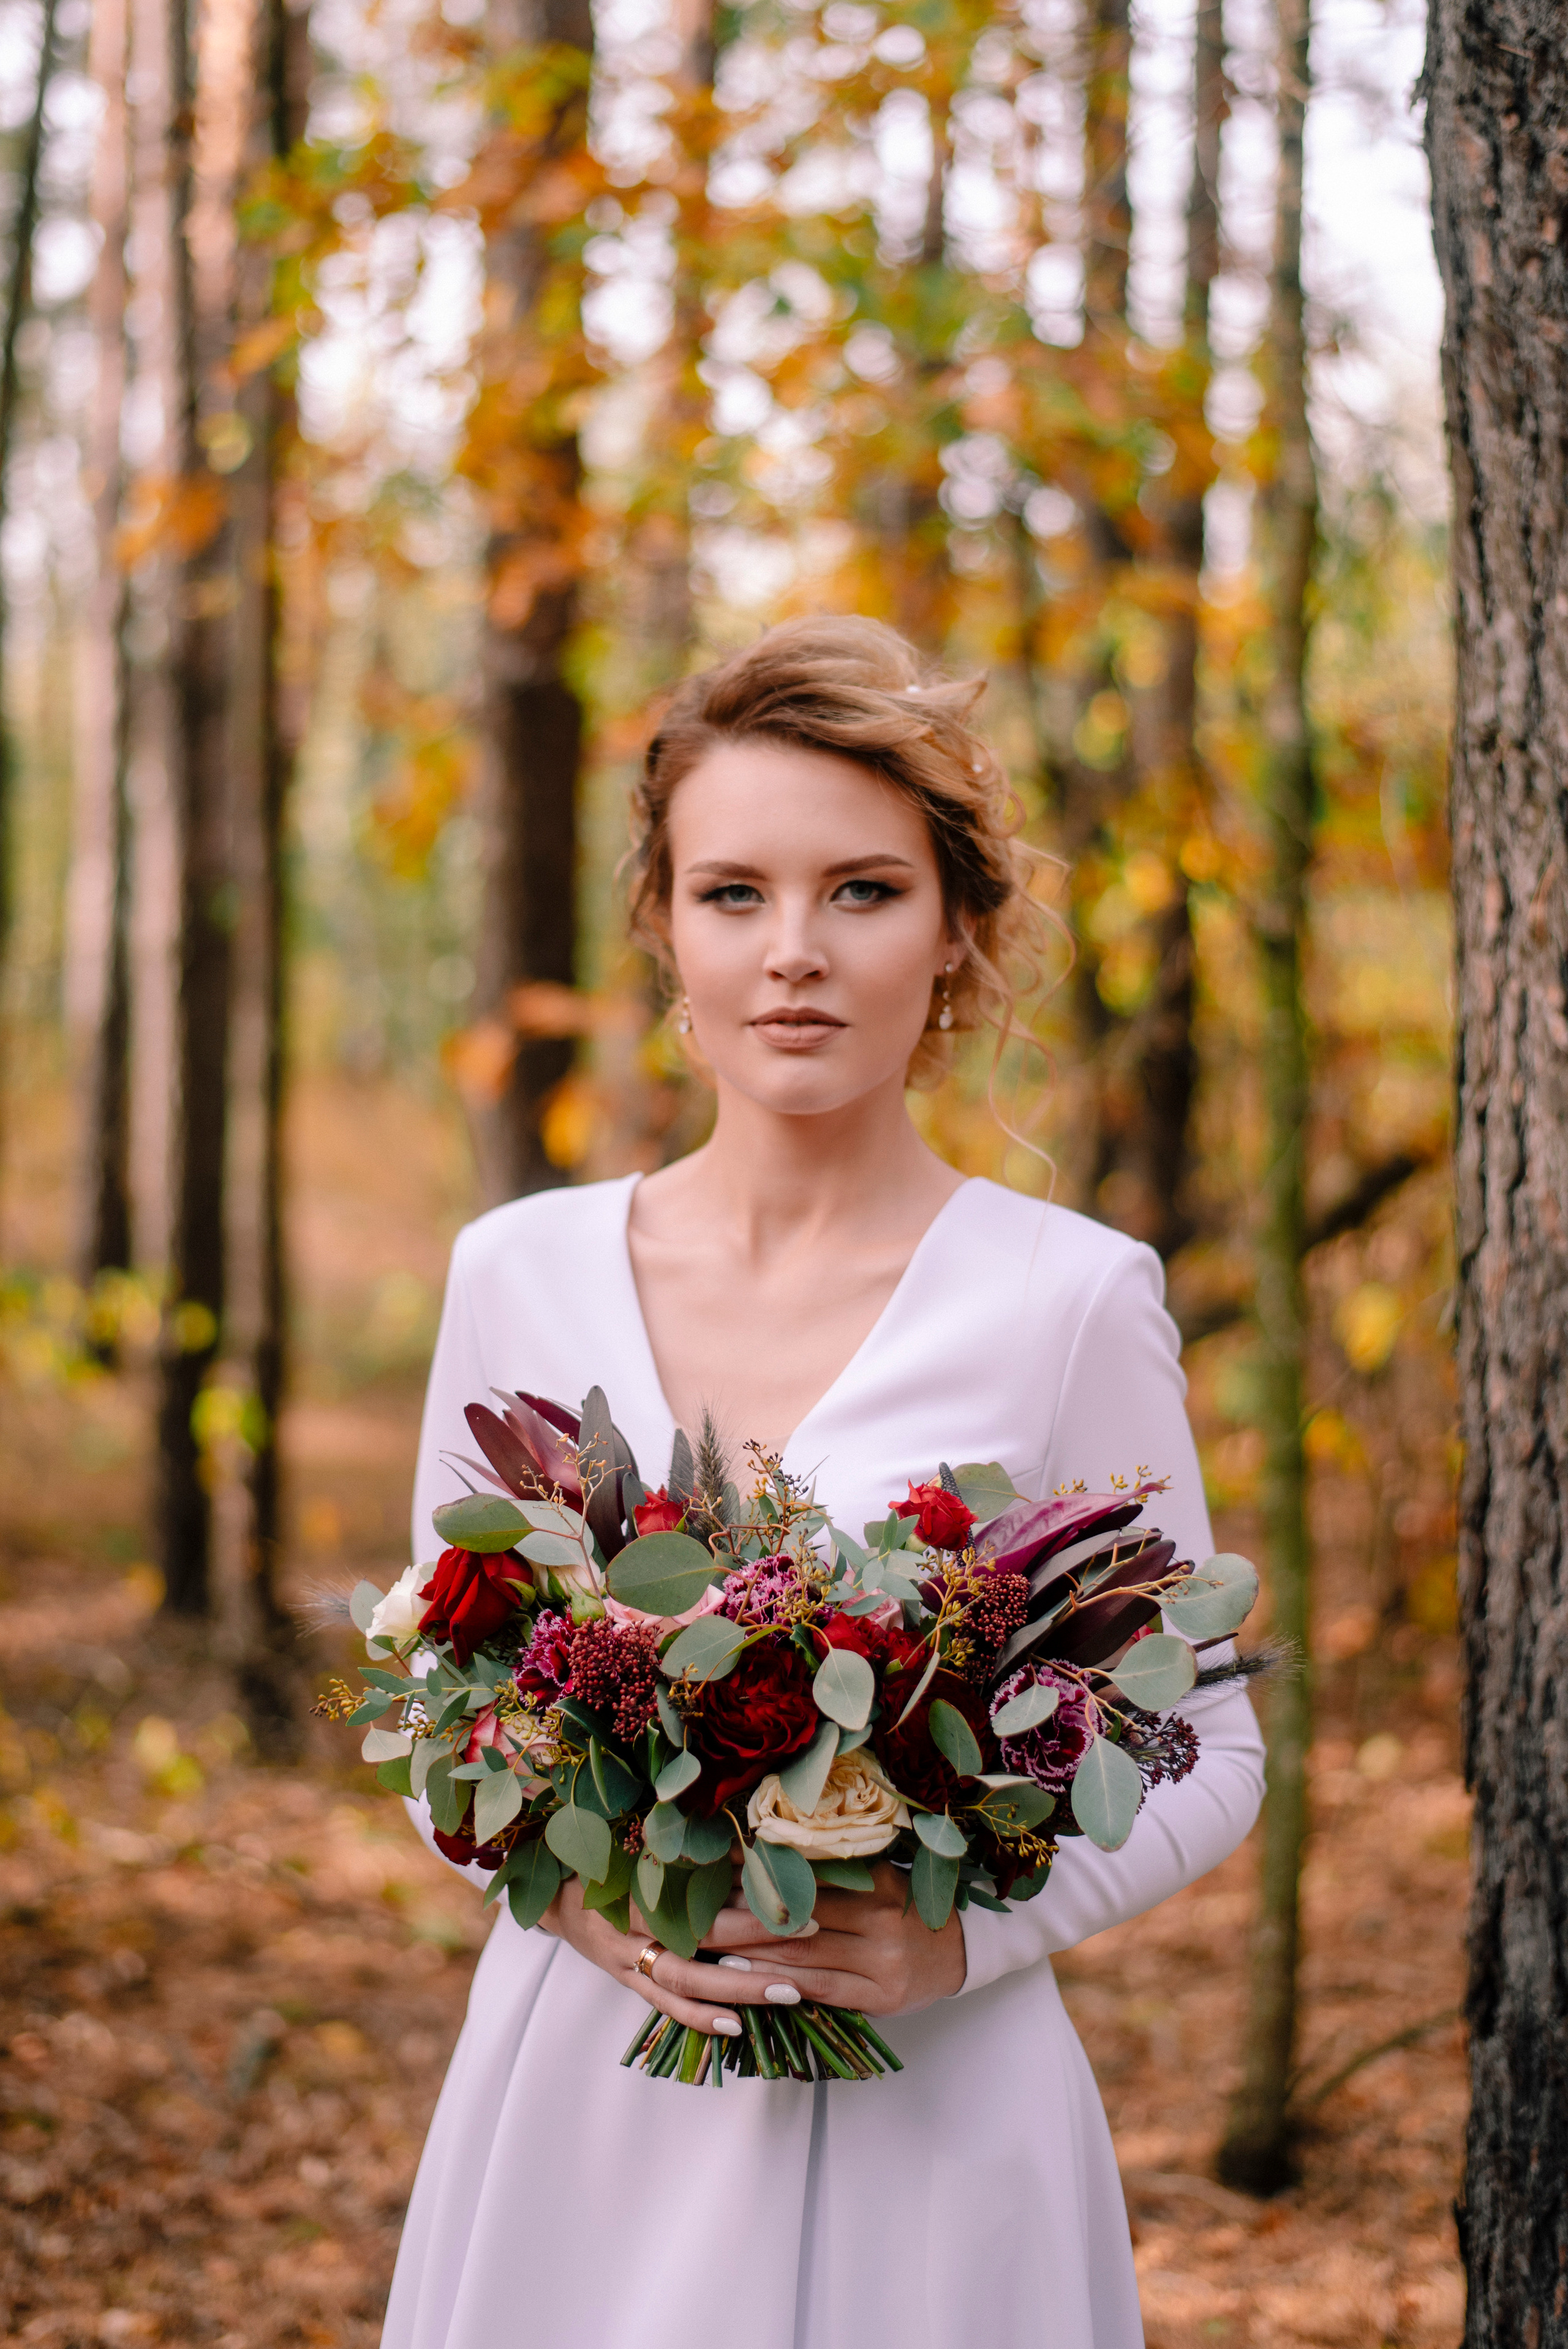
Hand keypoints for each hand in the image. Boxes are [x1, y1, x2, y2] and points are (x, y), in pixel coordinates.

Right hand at [538, 1874, 824, 2041]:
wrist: (562, 1901)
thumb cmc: (612, 1868)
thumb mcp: (646, 1852)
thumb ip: (695, 1855)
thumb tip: (755, 1849)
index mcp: (642, 1882)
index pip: (702, 1891)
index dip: (746, 1891)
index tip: (795, 1891)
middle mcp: (635, 1925)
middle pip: (701, 1936)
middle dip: (758, 1938)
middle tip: (810, 1934)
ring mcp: (631, 1960)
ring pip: (688, 1981)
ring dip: (740, 1988)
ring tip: (789, 1992)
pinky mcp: (630, 1984)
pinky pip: (667, 2008)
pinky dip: (701, 2018)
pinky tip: (738, 2026)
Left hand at [699, 1861, 965, 2016]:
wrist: (957, 1950)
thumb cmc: (903, 1907)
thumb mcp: (876, 1877)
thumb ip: (830, 1872)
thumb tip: (763, 1857)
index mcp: (879, 1880)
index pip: (807, 1876)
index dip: (761, 1875)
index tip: (718, 1871)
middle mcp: (882, 1918)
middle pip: (798, 1916)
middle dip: (744, 1916)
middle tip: (701, 1913)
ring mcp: (883, 1962)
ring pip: (803, 1954)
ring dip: (752, 1951)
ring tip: (711, 1945)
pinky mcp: (881, 1997)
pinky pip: (821, 1989)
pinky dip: (780, 1983)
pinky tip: (748, 1978)